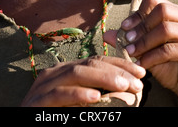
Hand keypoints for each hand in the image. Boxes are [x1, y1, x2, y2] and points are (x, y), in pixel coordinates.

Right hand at [21, 56, 145, 106]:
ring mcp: (43, 86)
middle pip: (88, 64)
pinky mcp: (37, 102)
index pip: (95, 61)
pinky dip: (78, 95)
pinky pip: (59, 95)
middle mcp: (54, 74)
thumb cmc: (52, 116)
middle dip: (116, 71)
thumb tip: (123, 88)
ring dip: (102, 78)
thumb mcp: (75, 103)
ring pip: (75, 74)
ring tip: (123, 87)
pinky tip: (96, 98)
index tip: (140, 72)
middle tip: (137, 82)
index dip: (119, 64)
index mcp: (64, 71)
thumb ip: (92, 92)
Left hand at [104, 0, 177, 106]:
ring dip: (144, 41)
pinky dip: (152, 57)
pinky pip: (170, 50)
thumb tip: (106, 34)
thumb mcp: (148, 50)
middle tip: (127, 40)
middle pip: (162, 10)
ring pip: (166, 29)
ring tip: (132, 53)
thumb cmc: (171, 66)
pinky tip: (142, 64)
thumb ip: (132, 40)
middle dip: (141, 26)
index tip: (124, 27)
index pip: (156, 1)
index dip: (138, 13)